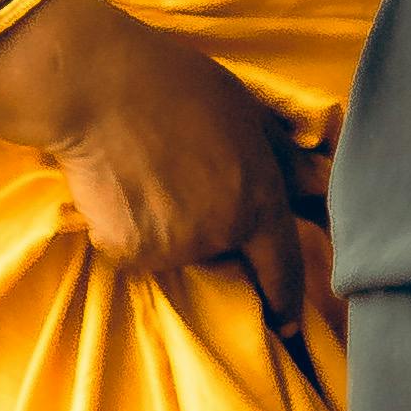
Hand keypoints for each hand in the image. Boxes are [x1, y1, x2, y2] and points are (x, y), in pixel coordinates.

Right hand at [0, 0, 333, 342]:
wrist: (97, 87)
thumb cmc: (174, 85)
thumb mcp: (246, 111)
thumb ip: (280, 158)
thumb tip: (313, 186)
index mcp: (257, 200)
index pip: (282, 264)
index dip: (286, 297)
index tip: (287, 325)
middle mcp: (222, 232)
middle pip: (221, 252)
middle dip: (208, 231)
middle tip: (179, 182)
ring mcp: (174, 245)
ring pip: (172, 250)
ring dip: (163, 225)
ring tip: (146, 172)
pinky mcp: (129, 250)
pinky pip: (131, 247)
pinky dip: (124, 226)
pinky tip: (118, 186)